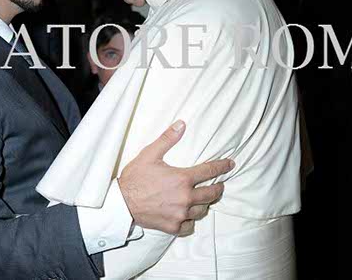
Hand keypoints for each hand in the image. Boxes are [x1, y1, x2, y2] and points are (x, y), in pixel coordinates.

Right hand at [118, 120, 233, 235]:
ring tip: (204, 199)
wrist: (121, 203)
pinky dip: (192, 220)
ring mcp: (180, 214)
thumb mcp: (150, 154)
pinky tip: (189, 215)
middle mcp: (185, 198)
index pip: (209, 171)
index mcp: (182, 179)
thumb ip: (168, 139)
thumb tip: (181, 124)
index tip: (230, 164)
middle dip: (218, 188)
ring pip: (203, 210)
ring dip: (205, 203)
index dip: (222, 166)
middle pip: (211, 194)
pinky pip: (191, 225)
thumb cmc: (134, 178)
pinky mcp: (173, 227)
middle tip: (219, 184)